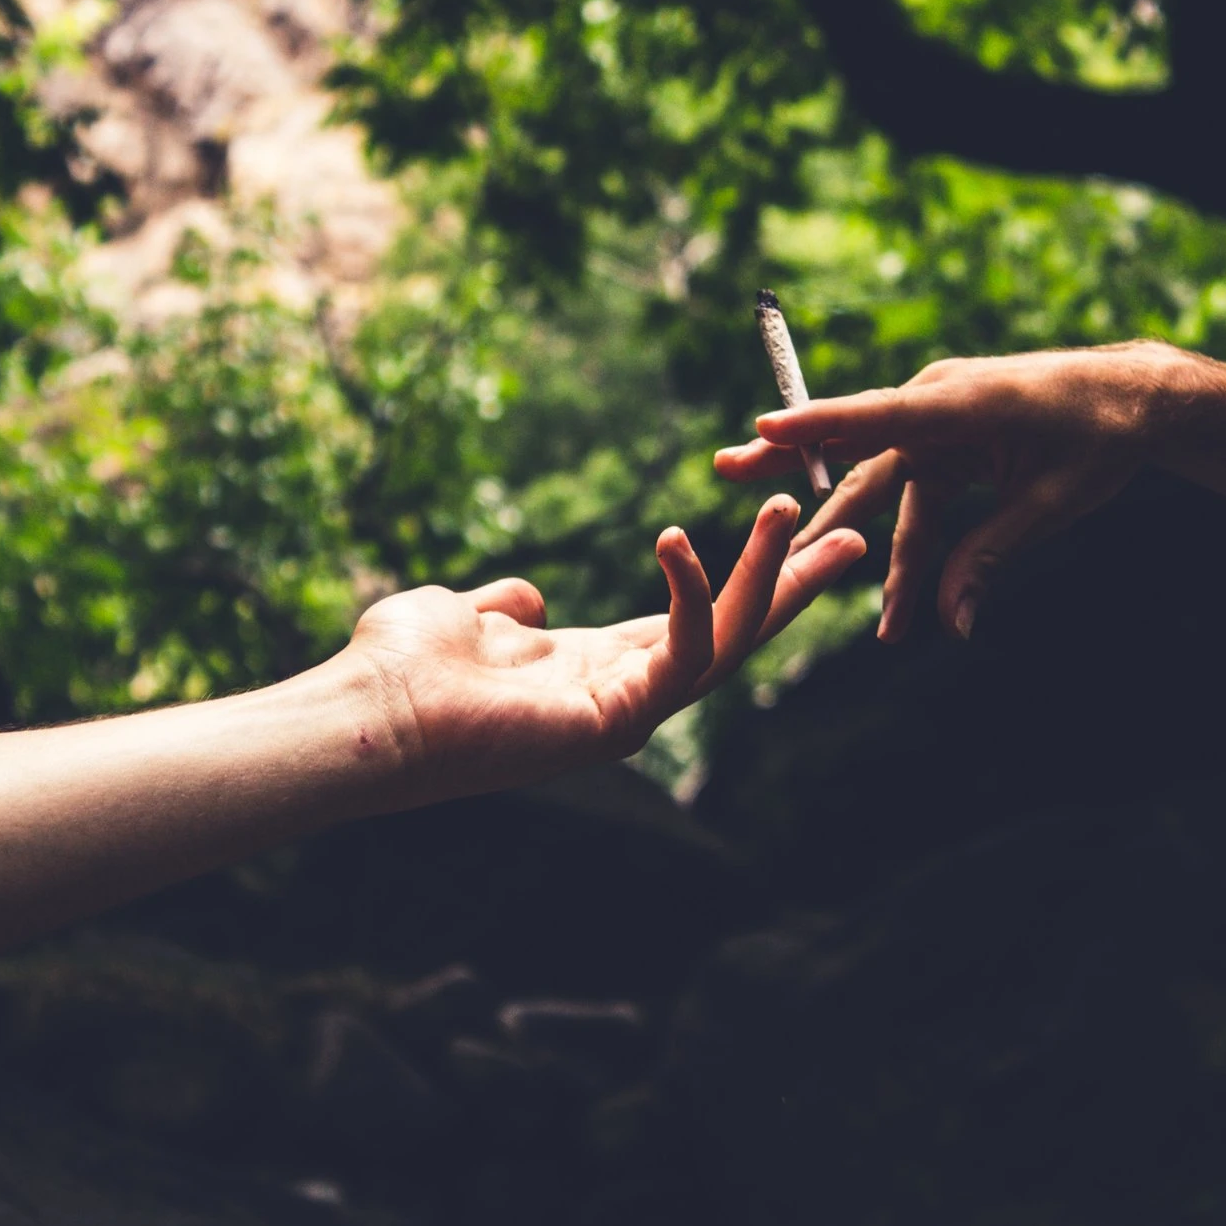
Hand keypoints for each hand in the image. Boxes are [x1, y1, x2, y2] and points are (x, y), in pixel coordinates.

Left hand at [340, 496, 867, 797]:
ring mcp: (628, 715)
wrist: (369, 716)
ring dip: (769, 574)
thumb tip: (525, 600)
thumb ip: (505, 607)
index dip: (747, 578)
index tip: (795, 532)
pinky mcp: (619, 721)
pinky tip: (679, 538)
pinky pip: (682, 651)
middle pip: (736, 634)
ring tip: (791, 504)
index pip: (696, 620)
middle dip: (796, 585)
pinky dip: (691, 592)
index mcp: (599, 670)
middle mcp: (626, 696)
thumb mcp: (464, 615)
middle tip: (857, 535)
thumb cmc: (397, 672)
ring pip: (729, 641)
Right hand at [714, 342, 1208, 641]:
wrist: (1133, 400)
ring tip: (799, 574)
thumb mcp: (1049, 505)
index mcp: (959, 405)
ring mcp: (938, 421)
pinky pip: (913, 495)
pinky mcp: (946, 440)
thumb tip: (952, 624)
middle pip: (851, 447)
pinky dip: (904, 542)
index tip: (763, 431)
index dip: (817, 428)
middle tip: (725, 468)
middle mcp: (936, 405)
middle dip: (789, 466)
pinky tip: (903, 600)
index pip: (875, 418)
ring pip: (881, 487)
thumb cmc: (1098, 441)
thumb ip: (990, 556)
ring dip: (856, 540)